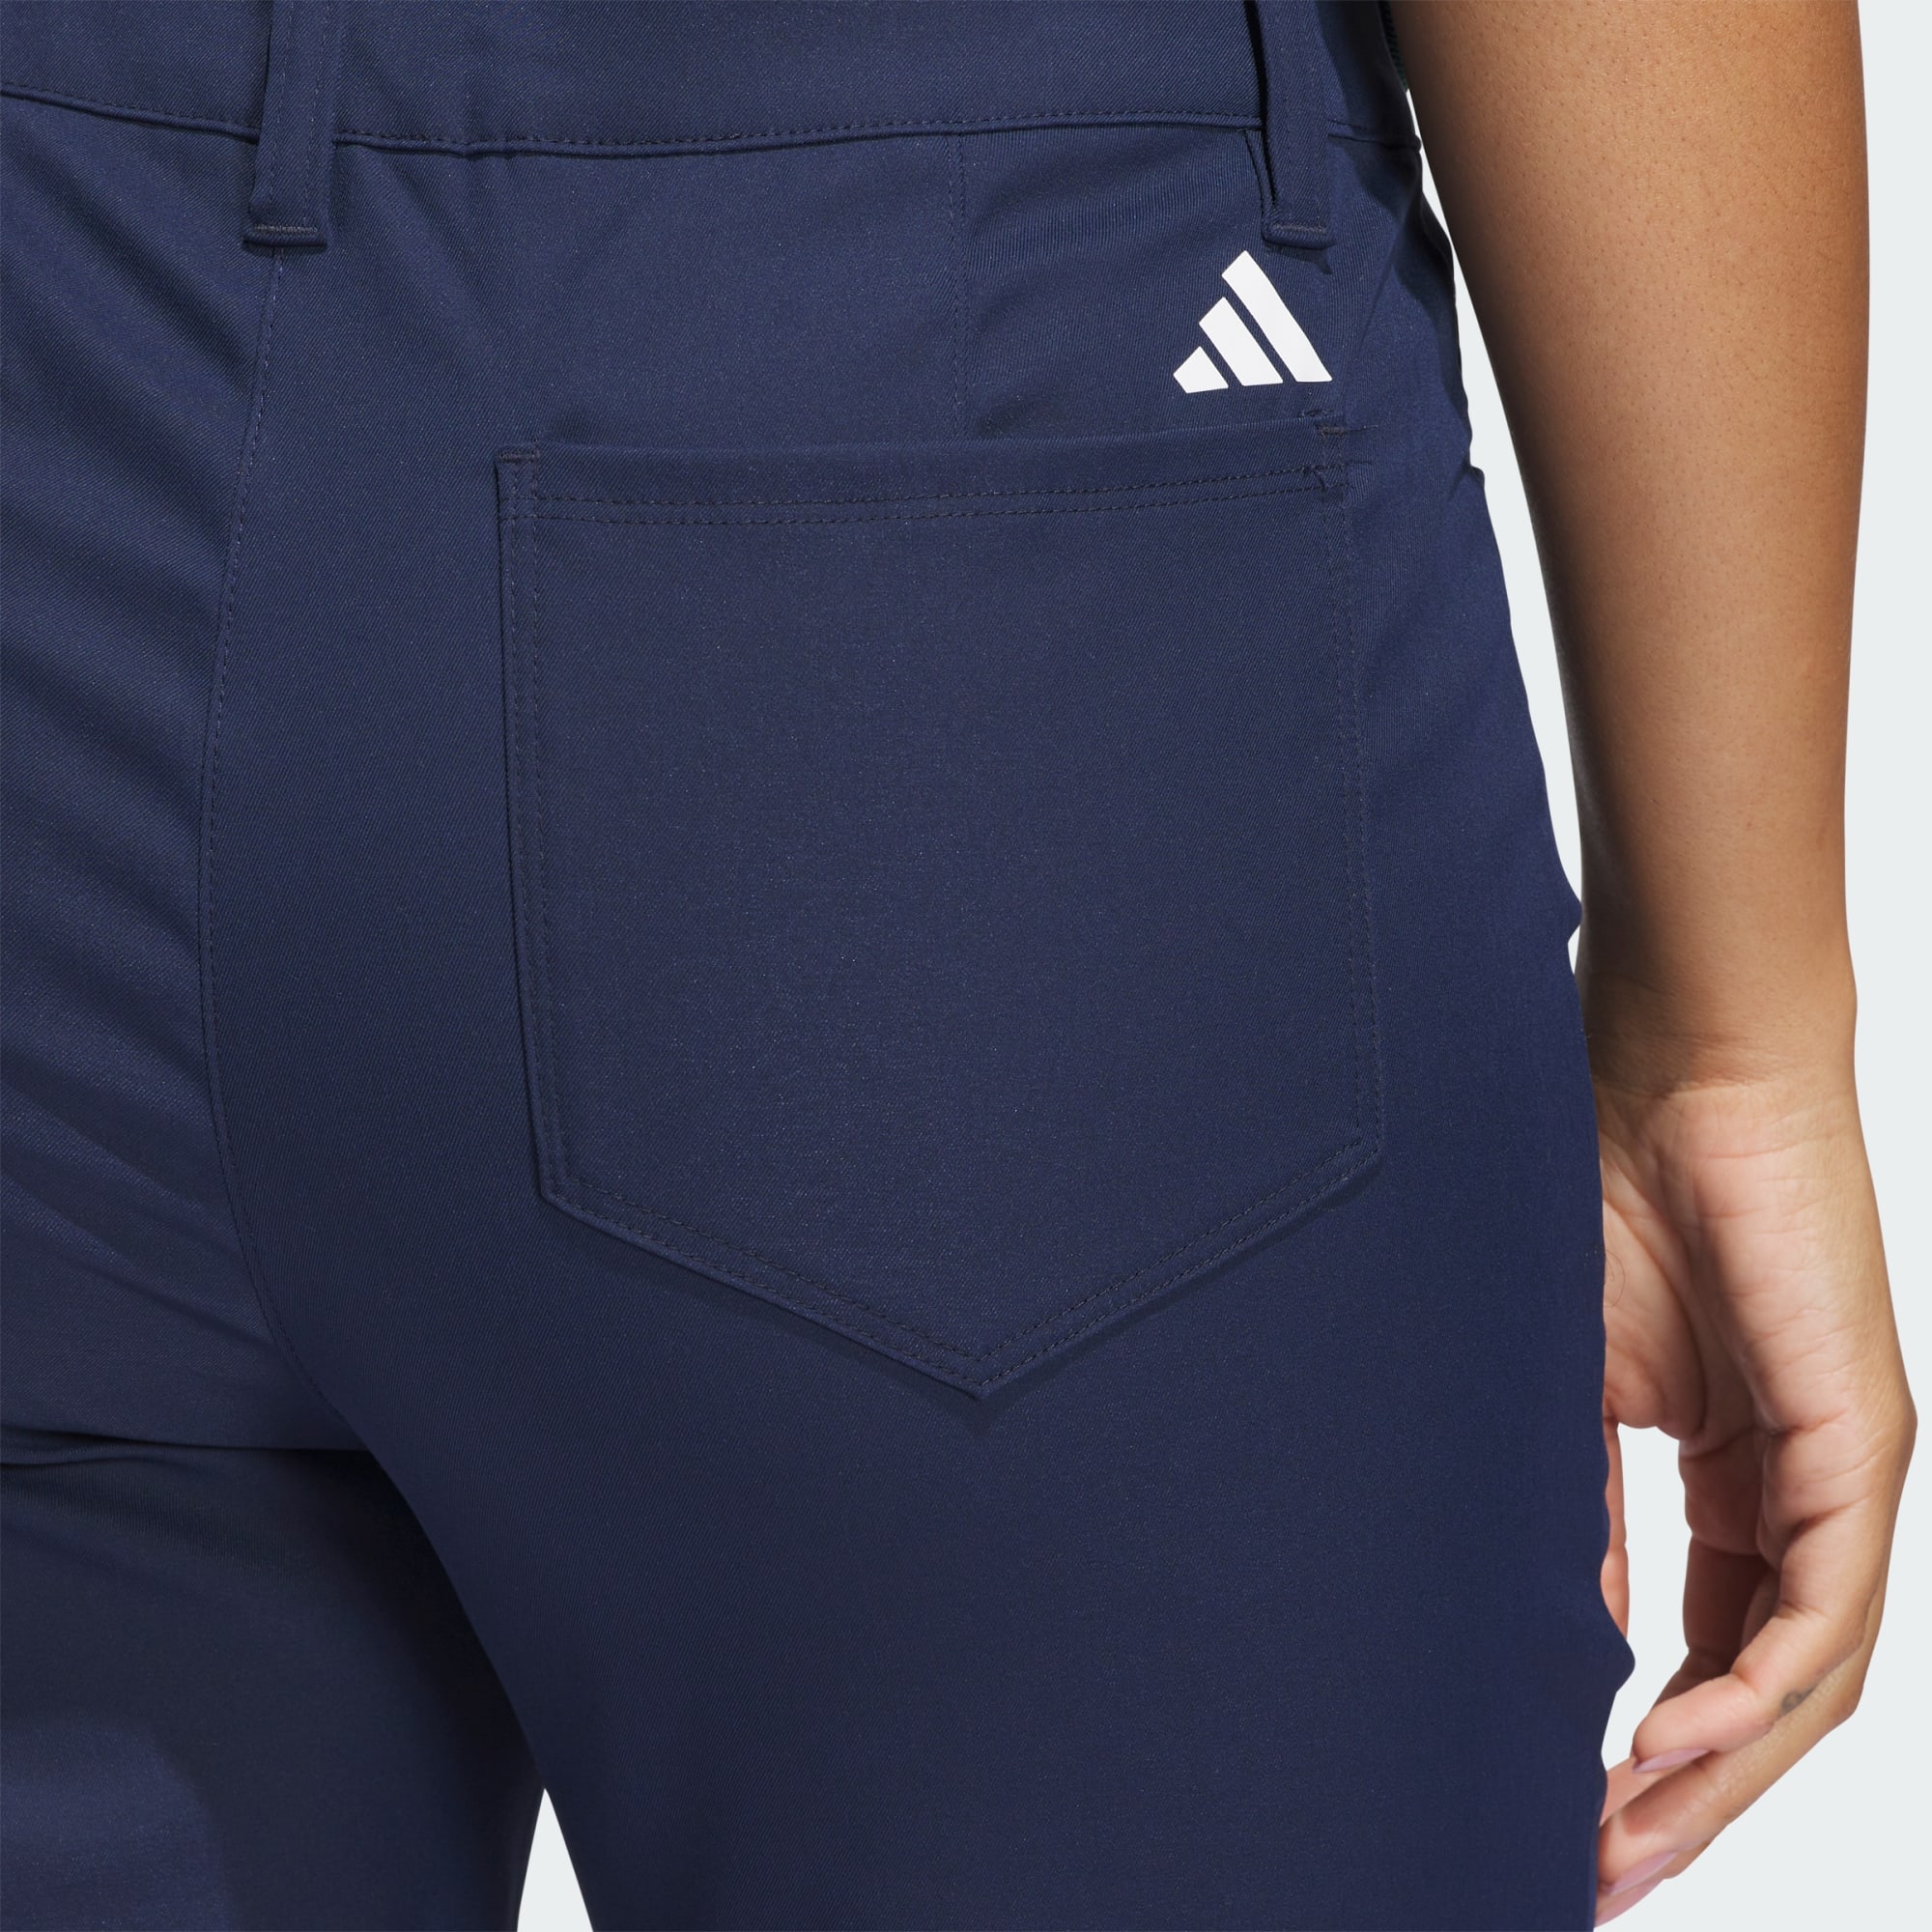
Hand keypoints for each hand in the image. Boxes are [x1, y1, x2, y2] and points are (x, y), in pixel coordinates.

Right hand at [1590, 1067, 1912, 1922]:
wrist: (1671, 1073)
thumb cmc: (1609, 1194)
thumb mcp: (1574, 1390)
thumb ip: (1583, 1511)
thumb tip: (1568, 1636)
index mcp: (1743, 1480)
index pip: (1711, 1648)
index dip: (1653, 1748)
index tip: (1572, 1817)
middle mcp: (1807, 1494)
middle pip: (1767, 1692)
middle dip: (1685, 1797)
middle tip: (1598, 1873)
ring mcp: (1842, 1474)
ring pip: (1807, 1676)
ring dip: (1715, 1771)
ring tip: (1620, 1837)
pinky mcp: (1857, 1443)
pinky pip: (1823, 1610)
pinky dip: (1748, 1689)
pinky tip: (1668, 1739)